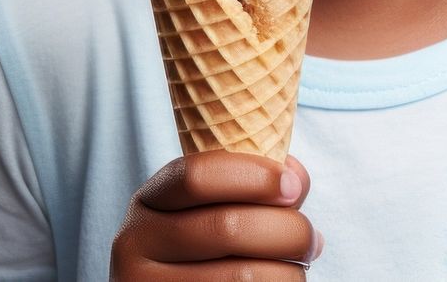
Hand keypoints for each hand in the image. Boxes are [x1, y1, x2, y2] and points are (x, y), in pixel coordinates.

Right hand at [110, 151, 322, 278]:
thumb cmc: (203, 247)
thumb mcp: (209, 208)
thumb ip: (250, 184)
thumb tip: (295, 179)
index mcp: (149, 200)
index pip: (197, 176)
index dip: (253, 175)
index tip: (293, 186)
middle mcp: (134, 243)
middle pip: (227, 227)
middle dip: (286, 230)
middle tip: (312, 239)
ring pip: (240, 277)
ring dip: (288, 272)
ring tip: (300, 269)